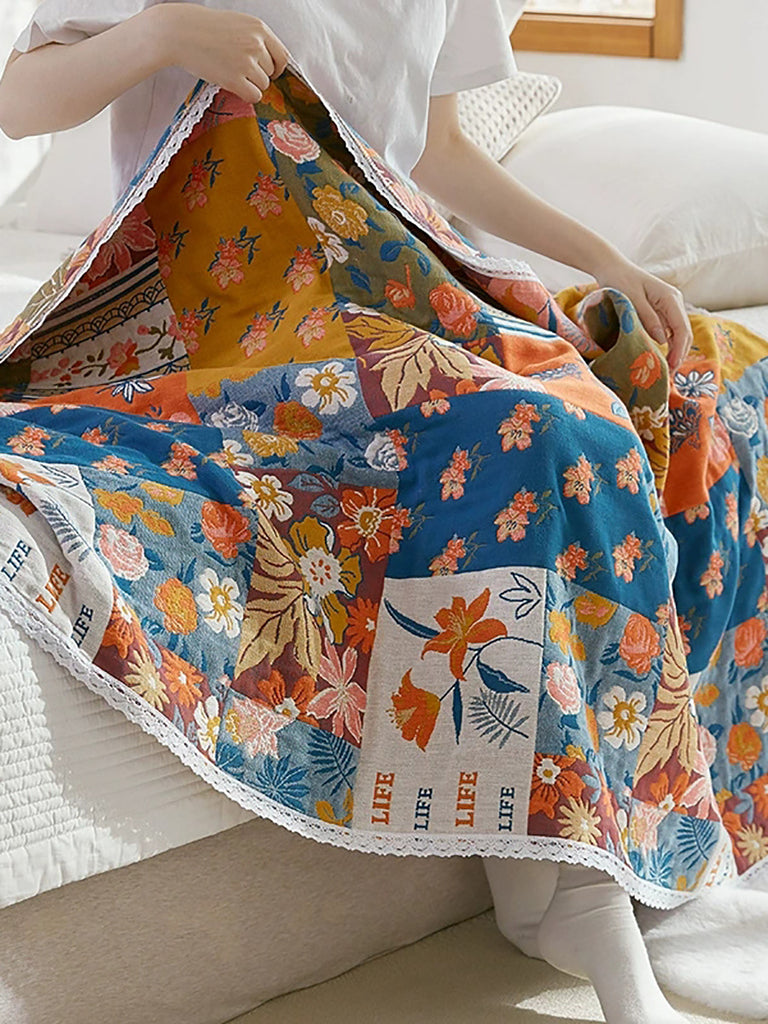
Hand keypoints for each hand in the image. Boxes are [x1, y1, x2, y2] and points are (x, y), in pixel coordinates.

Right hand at [156, 5, 289, 104]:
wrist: (179, 33)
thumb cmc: (205, 29)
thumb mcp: (237, 24)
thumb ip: (255, 39)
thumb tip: (271, 64)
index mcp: (259, 28)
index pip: (283, 56)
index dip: (277, 67)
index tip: (269, 71)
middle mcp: (256, 44)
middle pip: (271, 73)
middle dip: (258, 74)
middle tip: (238, 69)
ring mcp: (246, 62)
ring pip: (263, 85)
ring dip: (250, 84)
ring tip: (231, 73)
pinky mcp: (235, 79)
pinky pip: (254, 96)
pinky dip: (246, 95)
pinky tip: (233, 85)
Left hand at [592, 255, 692, 371]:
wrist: (612, 267)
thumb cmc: (619, 281)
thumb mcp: (631, 300)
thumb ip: (647, 319)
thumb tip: (663, 340)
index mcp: (670, 298)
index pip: (682, 329)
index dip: (679, 351)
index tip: (671, 368)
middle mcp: (674, 302)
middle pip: (684, 333)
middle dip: (679, 354)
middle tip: (669, 376)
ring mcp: (669, 306)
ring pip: (678, 333)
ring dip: (675, 351)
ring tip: (666, 370)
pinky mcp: (661, 310)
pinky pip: (669, 330)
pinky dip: (668, 344)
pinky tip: (661, 356)